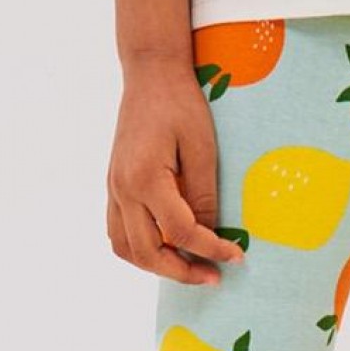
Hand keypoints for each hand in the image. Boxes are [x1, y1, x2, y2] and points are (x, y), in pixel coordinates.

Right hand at [107, 56, 241, 284]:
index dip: (211, 249)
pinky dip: (141, 250)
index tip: (236, 256)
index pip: (181, 232)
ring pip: (127, 249)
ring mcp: (113, 189)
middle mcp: (122, 188)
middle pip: (148, 252)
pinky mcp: (113, 186)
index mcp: (145, 178)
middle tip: (213, 276)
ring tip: (190, 267)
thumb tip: (211, 234)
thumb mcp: (203, 147)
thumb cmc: (180, 103)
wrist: (150, 74)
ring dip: (157, 266)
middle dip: (183, 272)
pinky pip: (118, 233)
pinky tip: (166, 248)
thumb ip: (204, 195)